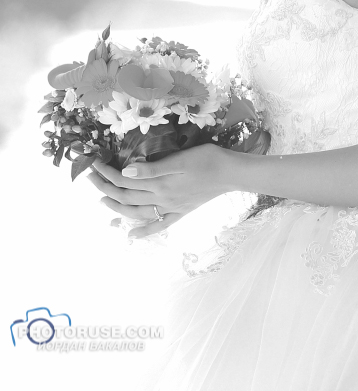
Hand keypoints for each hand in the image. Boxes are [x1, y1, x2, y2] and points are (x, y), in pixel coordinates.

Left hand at [87, 144, 231, 238]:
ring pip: (137, 212)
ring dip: (117, 208)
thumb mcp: (180, 160)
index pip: (124, 180)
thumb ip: (152, 169)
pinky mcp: (180, 212)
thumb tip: (125, 173)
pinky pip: (158, 225)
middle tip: (90, 178)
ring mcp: (171, 208)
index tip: (93, 163)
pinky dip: (143, 231)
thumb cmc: (207, 159)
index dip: (106, 173)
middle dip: (105, 188)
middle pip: (126, 197)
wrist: (231, 173)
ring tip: (103, 202)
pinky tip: (132, 235)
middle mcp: (162, 199)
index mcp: (160, 184)